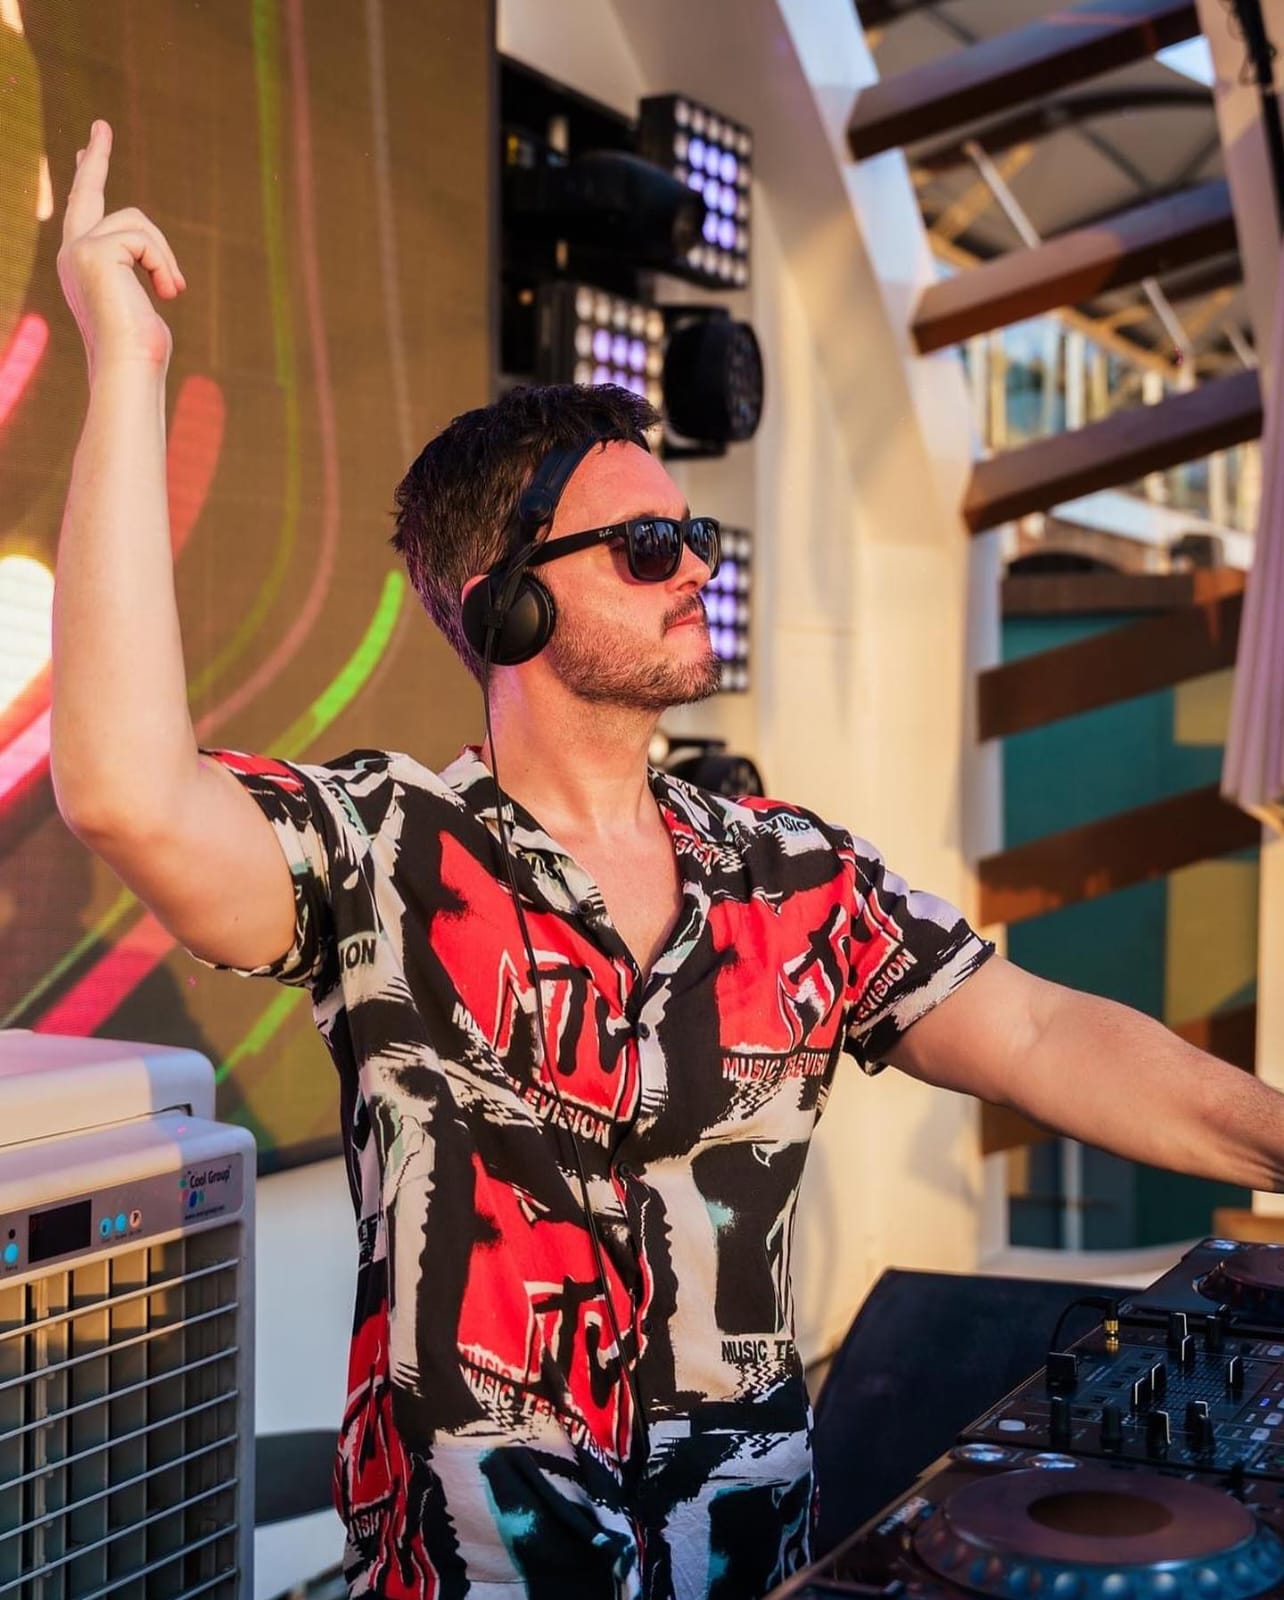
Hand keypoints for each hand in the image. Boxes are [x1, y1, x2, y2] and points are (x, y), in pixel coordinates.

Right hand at [57, 121, 186, 372]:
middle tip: (101, 125)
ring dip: (164, 257)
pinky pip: (142, 238)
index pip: (85, 212)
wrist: (130, 368)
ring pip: (137, 224)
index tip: (90, 149)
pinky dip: (162, 264)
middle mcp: (71, 252)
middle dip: (97, 158)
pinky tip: (165, 291)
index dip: (90, 178)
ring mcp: (78, 249)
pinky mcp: (92, 251)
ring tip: (172, 291)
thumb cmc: (142, 349)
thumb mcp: (143, 304)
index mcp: (82, 265)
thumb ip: (140, 276)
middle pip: (88, 192)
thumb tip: (158, 270)